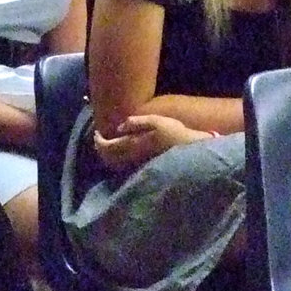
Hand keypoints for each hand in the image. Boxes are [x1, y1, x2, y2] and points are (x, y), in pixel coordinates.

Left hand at [93, 114, 210, 170]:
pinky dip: (118, 161)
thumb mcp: (156, 121)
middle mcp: (134, 158)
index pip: (108, 147)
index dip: (98, 141)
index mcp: (134, 145)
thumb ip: (136, 123)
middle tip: (99, 139)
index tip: (95, 133)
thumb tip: (119, 127)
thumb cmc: (175, 133)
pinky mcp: (146, 169)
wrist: (194, 154)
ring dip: (109, 156)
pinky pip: (125, 167)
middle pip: (109, 159)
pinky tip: (122, 153)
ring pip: (116, 165)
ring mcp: (140, 166)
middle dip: (101, 149)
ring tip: (108, 146)